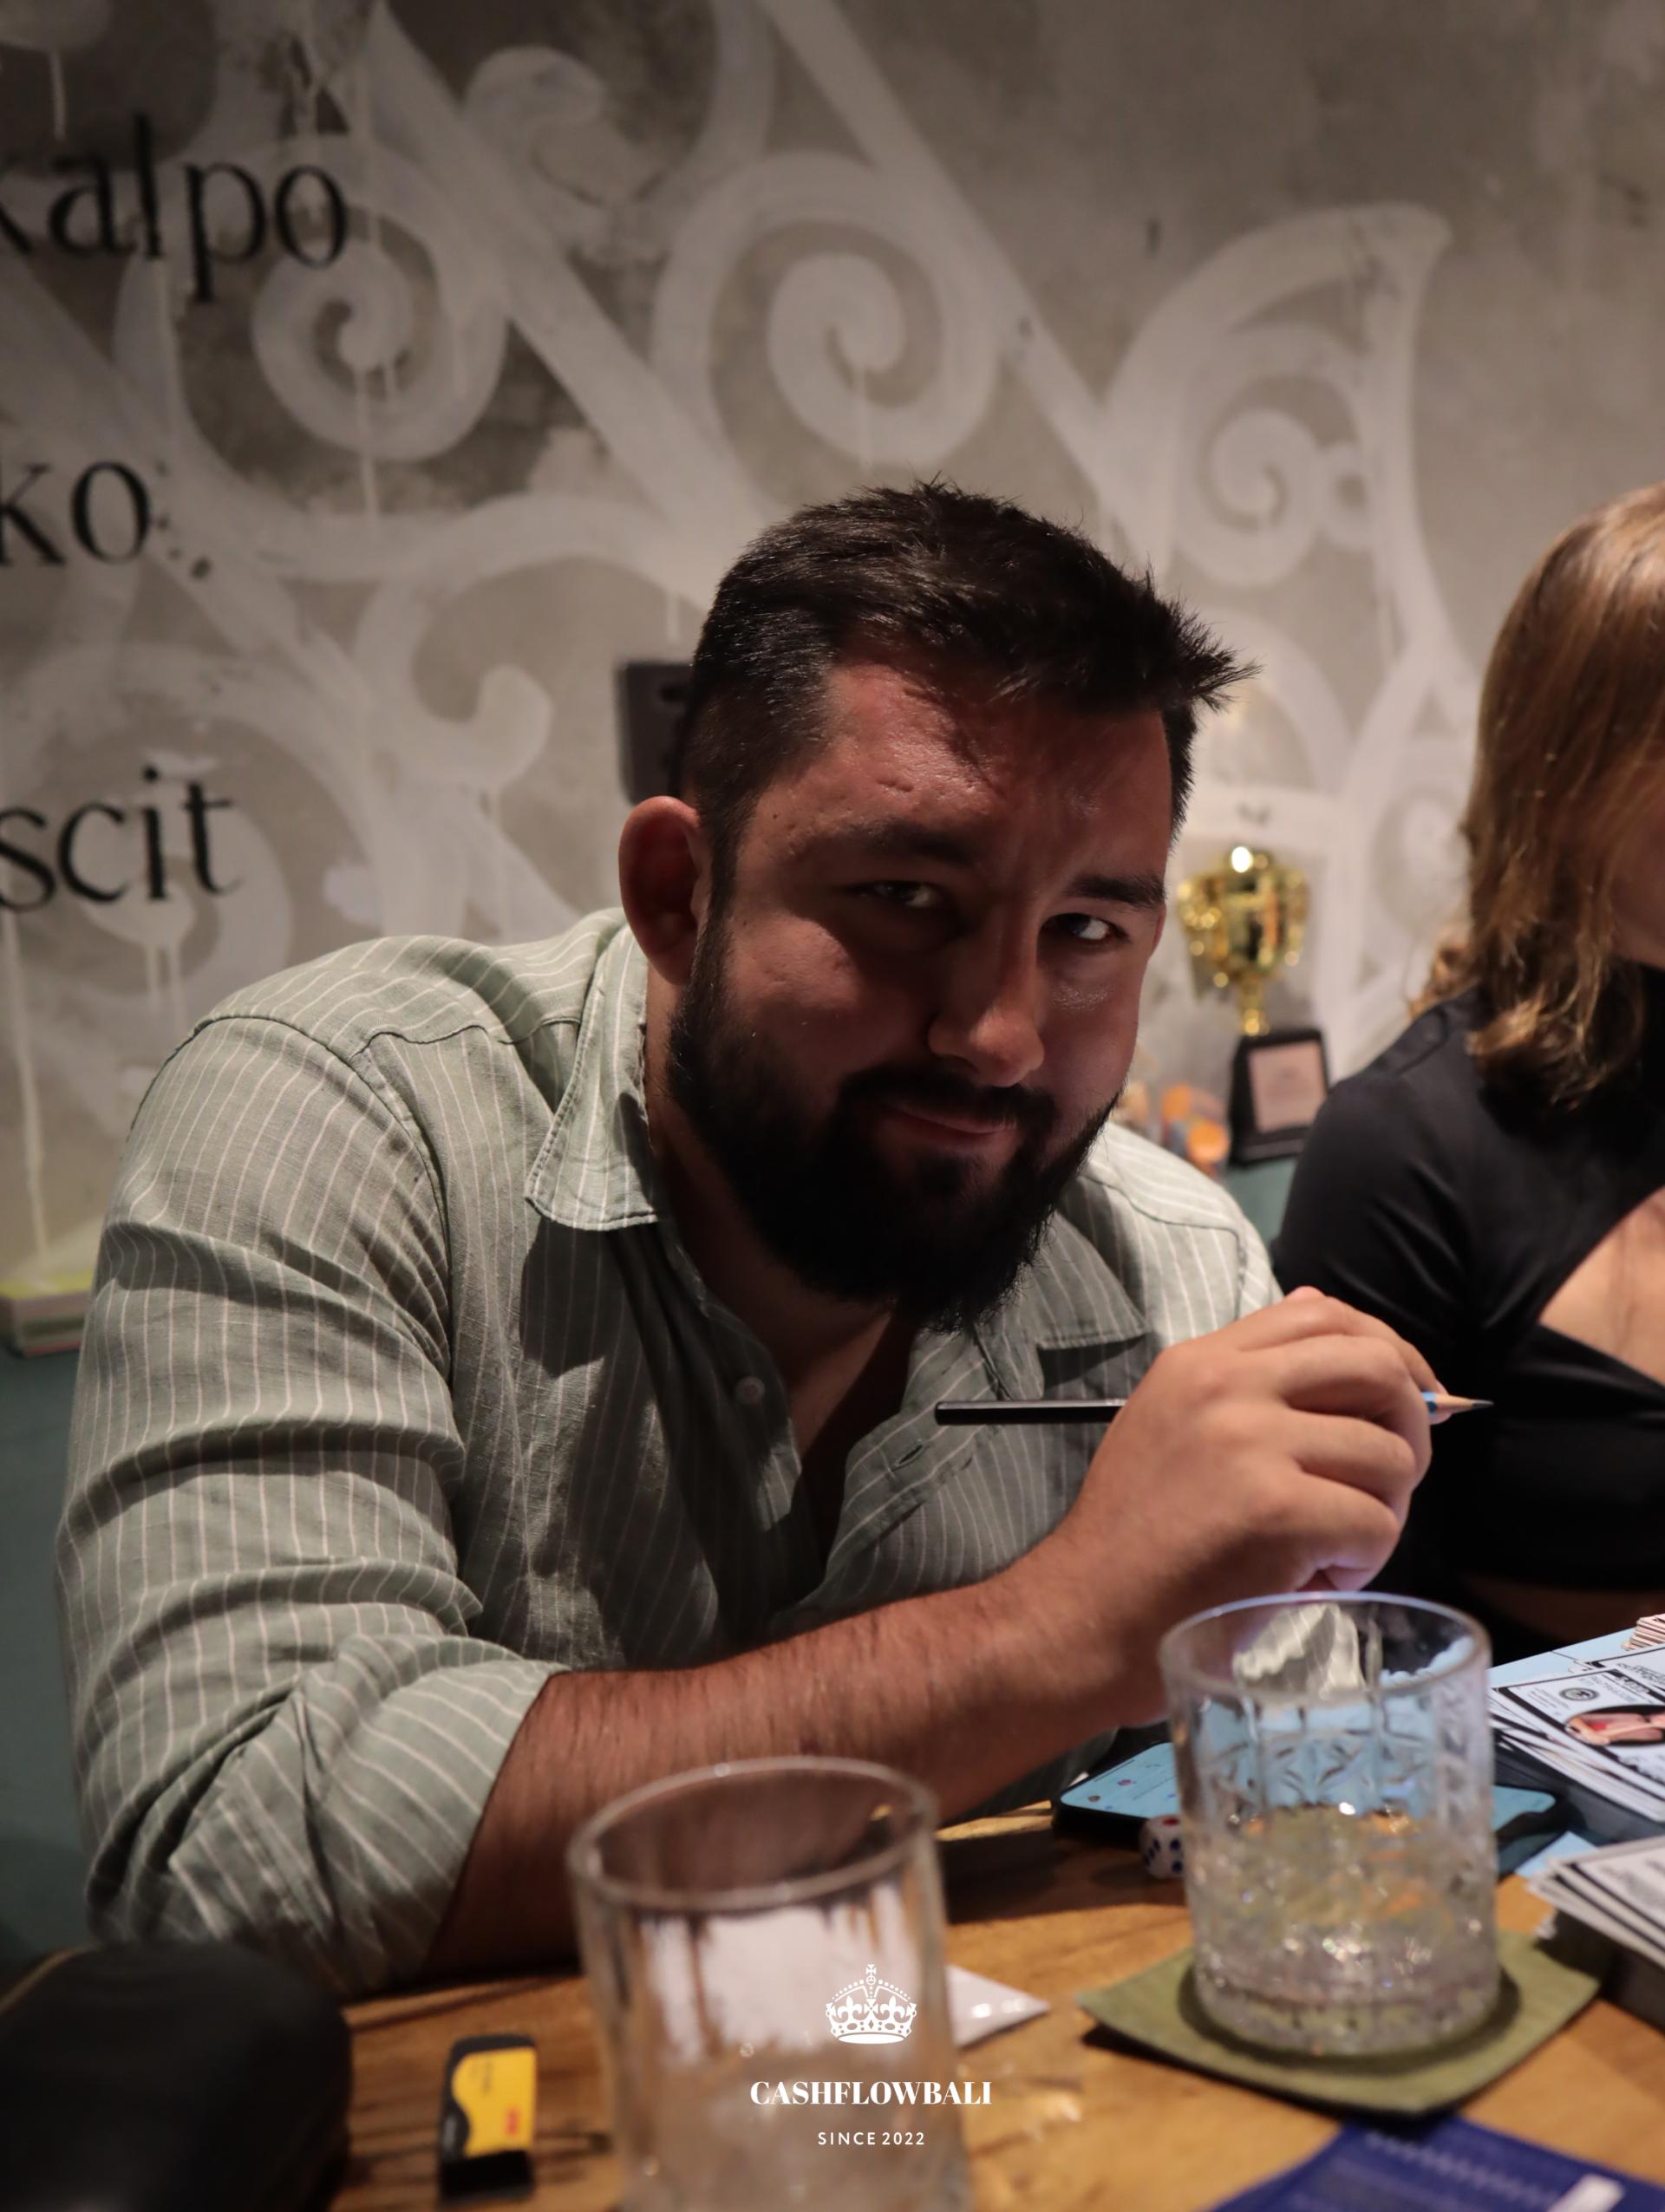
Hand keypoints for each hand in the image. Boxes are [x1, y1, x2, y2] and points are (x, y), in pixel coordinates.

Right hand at [1007, 1288, 1439, 1721]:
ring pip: (1390, 1455)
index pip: (1324, 1314)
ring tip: (1332, 1549)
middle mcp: (1226, 1385)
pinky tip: (1316, 1581)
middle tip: (1392, 1481)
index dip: (1389, 1355)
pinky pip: (1376, 1523)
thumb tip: (1319, 1310)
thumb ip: (1246, 1374)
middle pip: (1376, 1366)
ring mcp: (1250, 1443)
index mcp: (1201, 1360)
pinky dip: (1363, 1563)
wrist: (1085, 1619)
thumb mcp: (1174, 1423)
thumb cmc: (1135, 1540)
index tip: (1411, 1401)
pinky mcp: (1275, 1509)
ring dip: (1382, 1512)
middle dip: (1414, 1425)